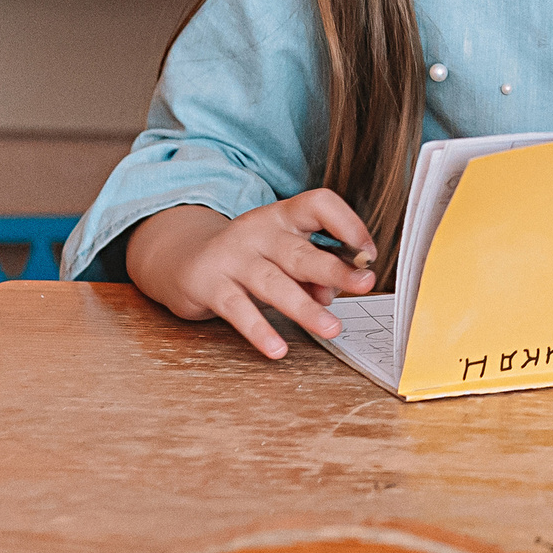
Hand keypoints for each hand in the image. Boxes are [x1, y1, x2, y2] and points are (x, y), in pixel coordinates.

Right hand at [123, 193, 376, 360]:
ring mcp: (232, 257)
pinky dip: (259, 330)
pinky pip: (237, 310)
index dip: (347, 223)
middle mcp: (258, 231)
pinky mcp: (210, 285)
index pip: (318, 204)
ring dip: (304, 307)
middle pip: (300, 251)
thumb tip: (332, 294)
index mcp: (283, 216)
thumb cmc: (250, 257)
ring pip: (273, 283)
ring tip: (331, 328)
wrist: (184, 259)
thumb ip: (308, 272)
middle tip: (365, 285)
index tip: (368, 252)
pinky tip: (277, 349)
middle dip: (335, 270)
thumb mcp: (281, 254)